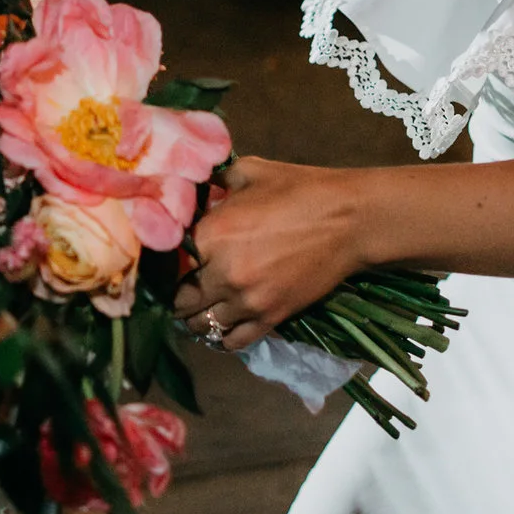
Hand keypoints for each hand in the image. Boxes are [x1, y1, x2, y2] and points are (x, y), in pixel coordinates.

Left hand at [170, 156, 362, 352]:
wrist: (350, 219)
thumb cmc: (300, 189)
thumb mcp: (250, 171)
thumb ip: (214, 181)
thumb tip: (190, 186)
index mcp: (212, 233)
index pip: (166, 260)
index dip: (163, 261)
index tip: (167, 259)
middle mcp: (222, 272)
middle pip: (178, 300)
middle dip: (175, 293)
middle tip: (181, 284)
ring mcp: (247, 300)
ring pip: (200, 324)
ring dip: (196, 316)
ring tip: (201, 304)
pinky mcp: (271, 317)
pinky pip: (232, 342)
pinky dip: (222, 336)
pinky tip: (223, 323)